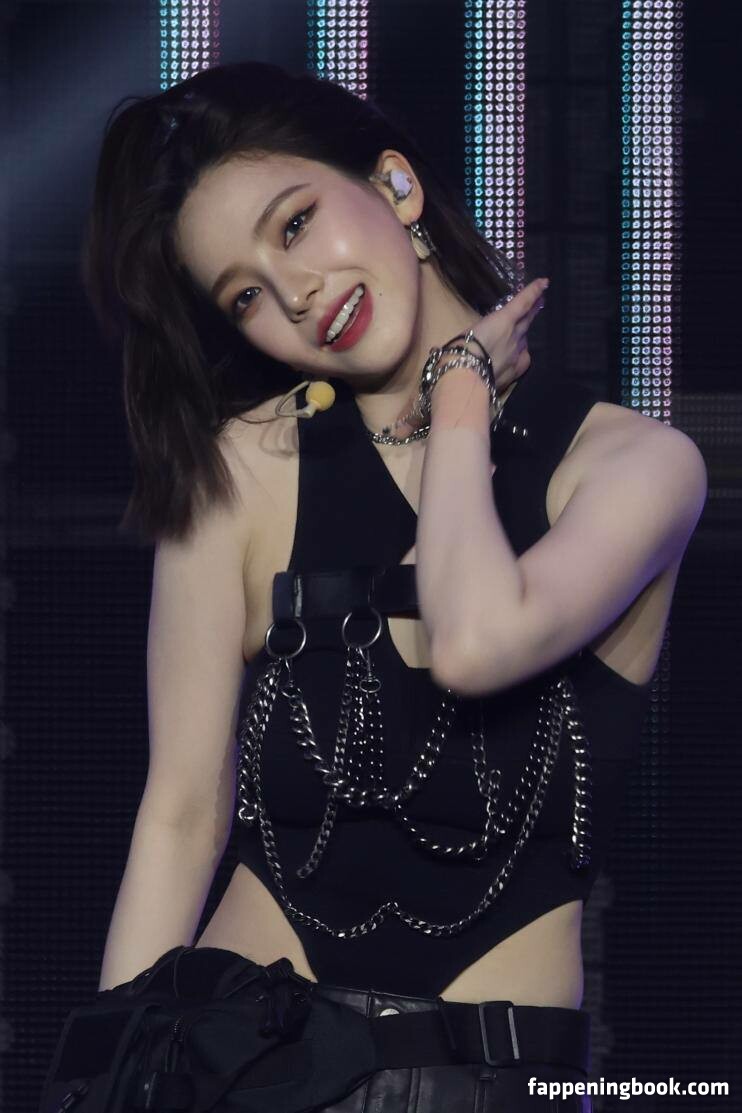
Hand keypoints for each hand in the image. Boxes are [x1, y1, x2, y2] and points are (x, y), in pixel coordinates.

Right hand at [468, 276, 548, 392]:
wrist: (467, 378)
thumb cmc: (460, 351)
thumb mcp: (465, 334)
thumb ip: (475, 333)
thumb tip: (459, 341)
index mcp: (503, 320)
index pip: (523, 302)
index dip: (534, 291)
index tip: (544, 282)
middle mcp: (515, 334)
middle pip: (528, 320)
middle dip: (534, 310)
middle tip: (540, 301)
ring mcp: (518, 353)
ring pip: (524, 340)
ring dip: (523, 334)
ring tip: (522, 330)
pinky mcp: (516, 370)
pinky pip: (523, 359)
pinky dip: (520, 355)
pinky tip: (516, 358)